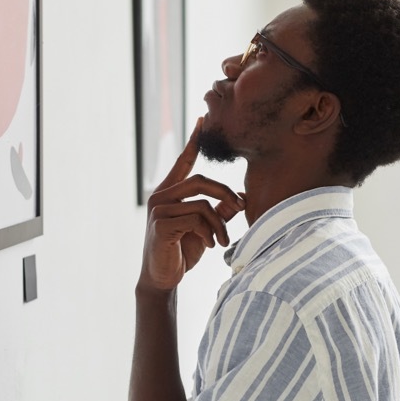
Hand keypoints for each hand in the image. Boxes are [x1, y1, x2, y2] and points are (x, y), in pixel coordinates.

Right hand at [139, 119, 244, 291]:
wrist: (162, 278)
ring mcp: (159, 210)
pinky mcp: (161, 224)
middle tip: (240, 206)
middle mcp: (161, 197)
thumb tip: (241, 197)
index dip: (193, 142)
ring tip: (221, 241)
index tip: (202, 121)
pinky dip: (209, 233)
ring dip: (219, 223)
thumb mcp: (205, 229)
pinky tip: (208, 246)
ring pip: (202, 203)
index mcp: (169, 194)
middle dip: (225, 192)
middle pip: (201, 180)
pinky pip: (196, 219)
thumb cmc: (181, 252)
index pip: (183, 163)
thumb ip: (219, 211)